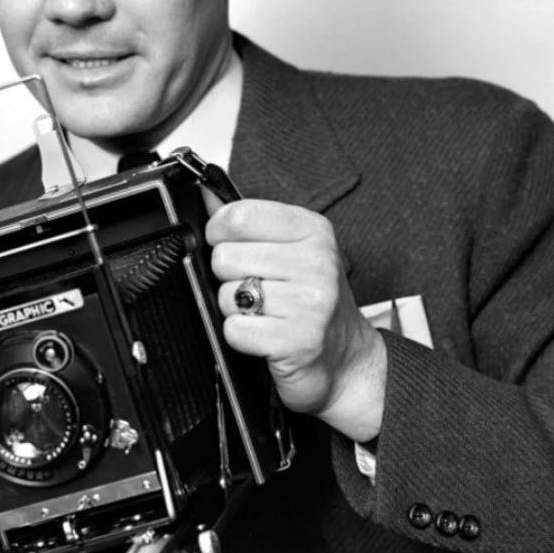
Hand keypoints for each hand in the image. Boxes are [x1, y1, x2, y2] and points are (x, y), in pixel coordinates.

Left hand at [205, 198, 385, 442]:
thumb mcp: (289, 249)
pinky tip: (265, 334)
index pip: (239, 215)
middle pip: (224, 257)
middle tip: (257, 288)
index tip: (229, 245)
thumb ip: (247, 223)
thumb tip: (207, 194)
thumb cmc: (311, 301)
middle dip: (228, 277)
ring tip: (264, 312)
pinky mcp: (298, 340)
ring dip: (235, 309)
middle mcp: (316, 262)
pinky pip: (235, 330)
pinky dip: (240, 336)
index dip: (219, 233)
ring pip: (226, 295)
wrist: (345, 358)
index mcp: (312, 230)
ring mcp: (310, 302)